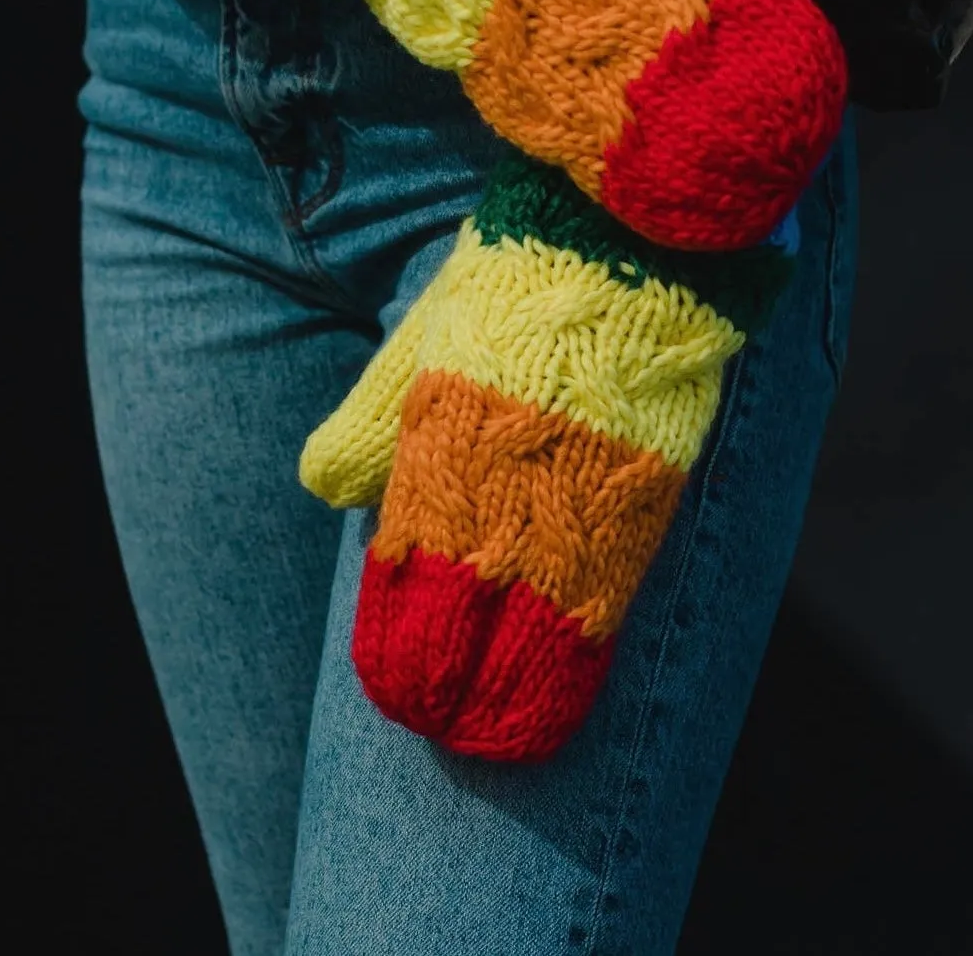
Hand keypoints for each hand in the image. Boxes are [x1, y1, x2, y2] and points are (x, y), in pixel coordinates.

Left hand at [298, 152, 799, 760]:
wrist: (628, 233)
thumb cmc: (515, 283)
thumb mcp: (427, 339)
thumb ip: (377, 418)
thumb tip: (324, 486)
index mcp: (448, 435)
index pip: (413, 564)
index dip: (403, 636)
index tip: (393, 695)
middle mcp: (511, 473)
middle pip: (473, 607)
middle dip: (450, 677)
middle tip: (431, 729)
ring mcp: (581, 482)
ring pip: (541, 612)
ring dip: (517, 680)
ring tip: (496, 740)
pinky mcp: (647, 482)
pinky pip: (610, 583)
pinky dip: (582, 644)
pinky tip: (570, 683)